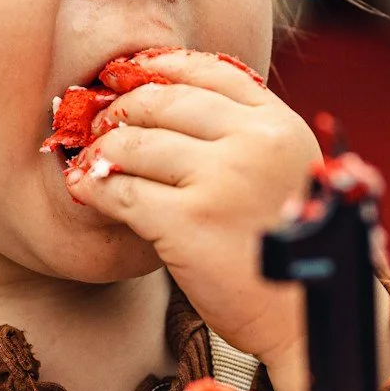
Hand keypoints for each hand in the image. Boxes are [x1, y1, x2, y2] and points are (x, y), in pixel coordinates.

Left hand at [63, 49, 326, 390]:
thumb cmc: (292, 256)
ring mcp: (221, 179)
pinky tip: (83, 192)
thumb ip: (249, 140)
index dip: (158, 67)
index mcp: (282, 127)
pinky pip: (120, 191)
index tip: (125, 74)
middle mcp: (254, 143)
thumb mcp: (289, 176)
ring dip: (102, 150)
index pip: (209, 71)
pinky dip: (93, 189)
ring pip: (135, 143)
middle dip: (120, 109)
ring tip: (90, 161)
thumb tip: (173, 108)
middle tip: (97, 122)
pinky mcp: (187, 222)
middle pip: (164, 102)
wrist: (306, 322)